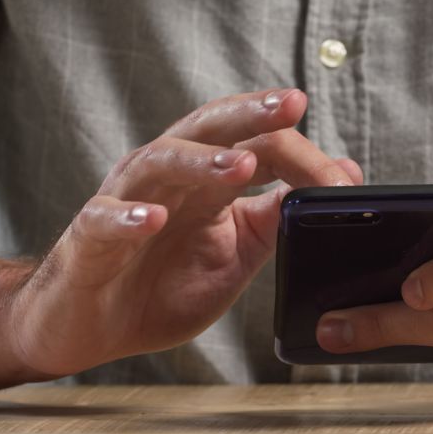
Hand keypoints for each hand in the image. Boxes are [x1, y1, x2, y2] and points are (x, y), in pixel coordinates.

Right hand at [8, 89, 362, 376]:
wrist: (90, 328)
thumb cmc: (162, 285)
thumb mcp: (236, 255)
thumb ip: (279, 219)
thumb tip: (342, 177)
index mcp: (206, 181)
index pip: (258, 145)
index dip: (301, 158)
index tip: (344, 179)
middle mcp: (167, 179)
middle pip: (208, 128)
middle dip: (251, 113)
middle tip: (292, 104)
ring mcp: (125, 204)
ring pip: (158, 161)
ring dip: (200, 160)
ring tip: (240, 165)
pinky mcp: (88, 241)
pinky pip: (104, 220)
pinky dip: (128, 217)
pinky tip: (153, 219)